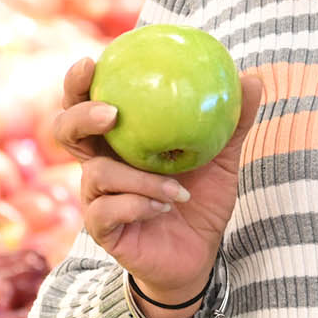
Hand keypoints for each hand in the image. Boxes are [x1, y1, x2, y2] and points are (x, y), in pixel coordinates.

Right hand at [51, 56, 265, 307]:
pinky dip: (138, 203)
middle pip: (66, 131)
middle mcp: (99, 164)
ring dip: (138, 177)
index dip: (79, 82)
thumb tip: (252, 78)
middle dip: (80, 115)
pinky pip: (108, 210)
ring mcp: (96, 198)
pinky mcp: (103, 229)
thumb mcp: (222, 160)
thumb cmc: (201, 200)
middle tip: (111, 112)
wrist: (198, 256)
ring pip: (95, 173)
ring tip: (177, 186)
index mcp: (118, 140)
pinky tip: (165, 204)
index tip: (93, 61)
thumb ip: (231, 122)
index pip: (86, 103)